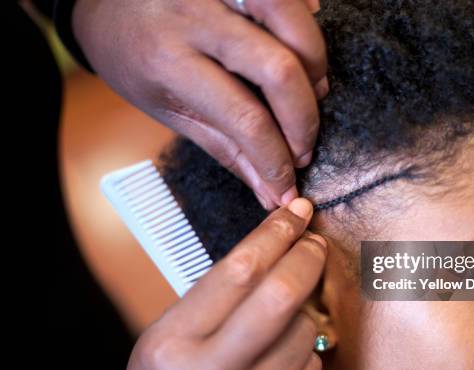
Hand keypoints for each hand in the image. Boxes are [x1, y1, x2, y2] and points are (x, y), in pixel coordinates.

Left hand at [72, 0, 327, 208]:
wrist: (101, 4)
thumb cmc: (131, 59)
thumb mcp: (167, 110)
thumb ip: (225, 149)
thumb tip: (269, 190)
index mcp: (169, 63)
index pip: (243, 118)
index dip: (276, 159)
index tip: (287, 185)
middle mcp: (194, 19)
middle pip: (277, 68)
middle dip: (304, 118)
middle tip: (303, 148)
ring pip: (290, 17)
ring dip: (314, 63)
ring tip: (311, 94)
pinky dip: (304, 21)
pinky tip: (300, 50)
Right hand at [117, 198, 326, 369]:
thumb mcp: (168, 333)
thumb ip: (215, 296)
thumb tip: (276, 250)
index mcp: (175, 342)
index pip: (240, 270)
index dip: (276, 233)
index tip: (296, 214)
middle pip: (281, 296)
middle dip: (307, 257)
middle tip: (314, 242)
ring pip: (305, 331)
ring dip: (305, 311)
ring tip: (284, 315)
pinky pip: (312, 368)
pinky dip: (305, 350)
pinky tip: (284, 352)